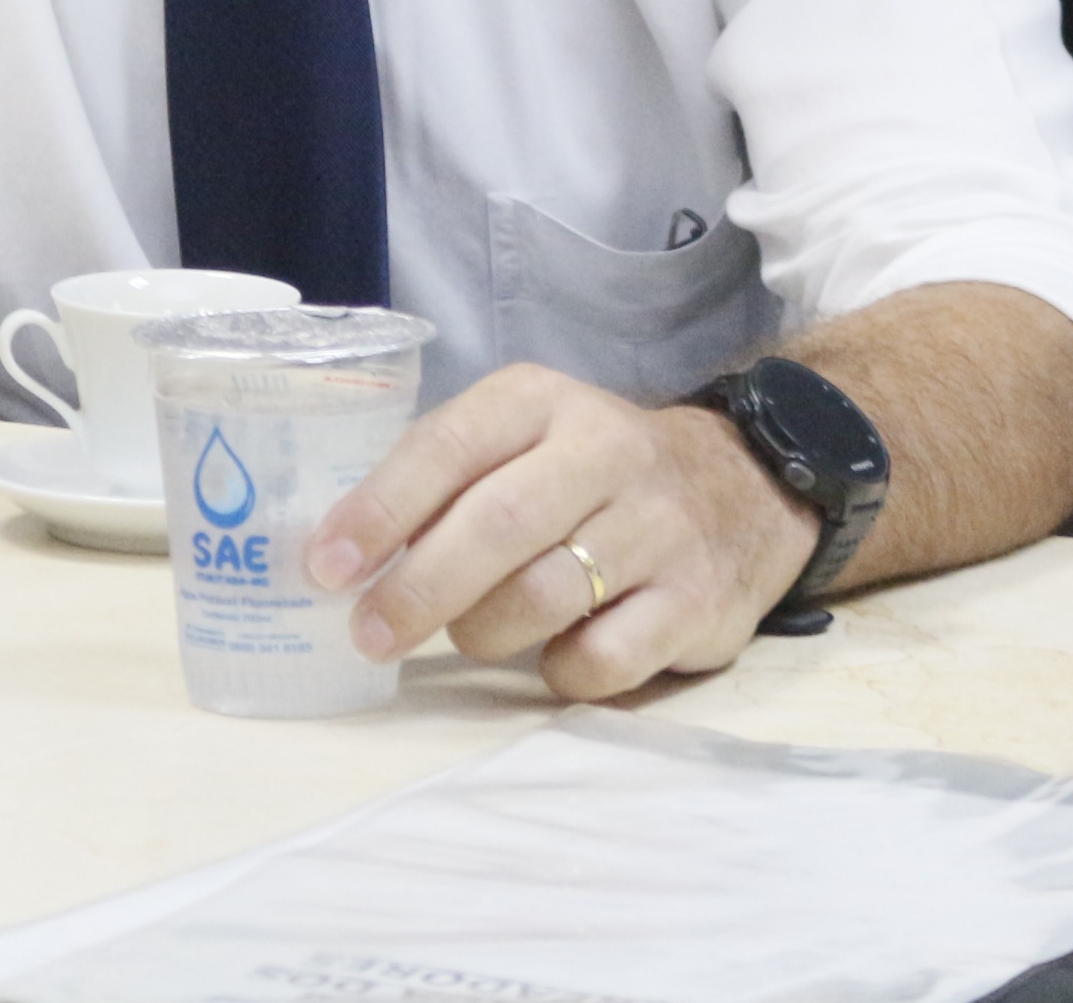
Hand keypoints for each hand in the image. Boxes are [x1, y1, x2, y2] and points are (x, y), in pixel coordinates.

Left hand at [305, 363, 821, 700]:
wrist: (747, 487)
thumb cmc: (595, 473)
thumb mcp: (526, 441)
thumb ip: (448, 483)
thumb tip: (345, 559)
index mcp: (541, 402)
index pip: (449, 445)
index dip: (380, 509)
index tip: (326, 567)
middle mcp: (604, 451)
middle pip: (497, 525)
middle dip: (418, 589)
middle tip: (369, 636)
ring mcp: (658, 526)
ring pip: (545, 595)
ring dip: (483, 631)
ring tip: (469, 635)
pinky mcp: (697, 601)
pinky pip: (605, 658)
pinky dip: (561, 671)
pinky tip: (555, 655)